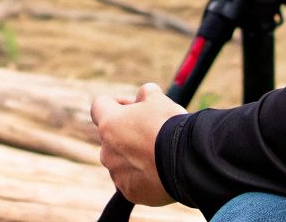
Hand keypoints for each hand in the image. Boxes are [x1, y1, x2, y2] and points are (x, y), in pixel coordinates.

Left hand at [91, 82, 187, 205]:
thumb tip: (145, 94)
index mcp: (109, 124)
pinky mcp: (129, 192)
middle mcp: (107, 150)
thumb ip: (146, 94)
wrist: (185, 162)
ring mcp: (116, 173)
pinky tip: (162, 171)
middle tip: (153, 131)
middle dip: (129, 132)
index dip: (117, 102)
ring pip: (121, 161)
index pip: (99, 106)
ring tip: (160, 154)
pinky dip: (143, 176)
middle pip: (112, 137)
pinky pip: (132, 181)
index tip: (135, 105)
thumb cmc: (170, 127)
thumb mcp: (159, 100)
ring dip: (135, 156)